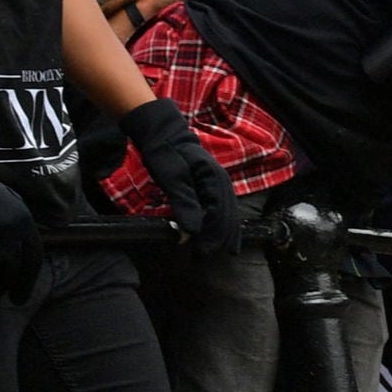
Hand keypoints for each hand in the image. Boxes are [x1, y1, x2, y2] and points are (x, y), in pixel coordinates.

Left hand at [119, 95, 238, 251]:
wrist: (162, 134)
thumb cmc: (165, 153)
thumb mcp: (171, 177)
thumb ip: (184, 203)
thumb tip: (193, 231)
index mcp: (215, 180)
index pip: (219, 214)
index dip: (211, 235)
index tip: (200, 251)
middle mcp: (223, 183)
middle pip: (228, 218)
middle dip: (218, 240)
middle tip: (203, 257)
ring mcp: (220, 185)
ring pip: (228, 215)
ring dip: (222, 235)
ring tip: (213, 252)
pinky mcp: (212, 187)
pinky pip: (222, 210)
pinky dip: (221, 225)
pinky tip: (218, 236)